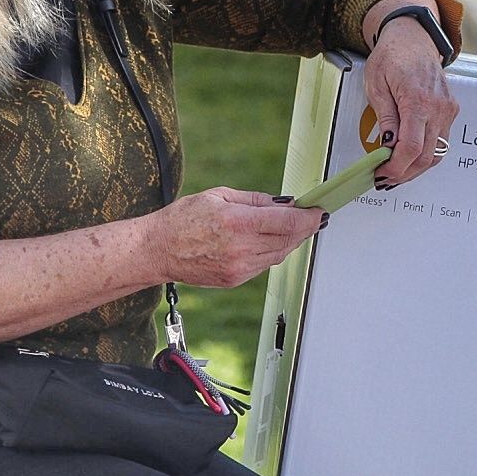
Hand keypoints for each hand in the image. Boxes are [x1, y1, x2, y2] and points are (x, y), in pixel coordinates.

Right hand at [140, 187, 322, 287]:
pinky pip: (264, 264)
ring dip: (291, 240)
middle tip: (313, 216)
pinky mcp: (235, 279)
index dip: (309, 217)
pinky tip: (271, 240)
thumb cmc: (183, 219)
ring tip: (295, 226)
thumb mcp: (220, 196)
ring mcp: (239, 267)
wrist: (158, 250)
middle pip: (289, 240)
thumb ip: (256, 200)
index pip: (288, 222)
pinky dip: (273, 251)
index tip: (319, 211)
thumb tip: (284, 203)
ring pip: (279, 254)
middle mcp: (241, 248)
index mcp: (238, 222)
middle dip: (304, 228)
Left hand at [364, 17, 459, 186]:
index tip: (383, 173)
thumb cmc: (392, 56)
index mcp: (418, 100)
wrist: (413, 38)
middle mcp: (438, 107)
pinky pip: (440, 142)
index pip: (411, 147)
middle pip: (425, 156)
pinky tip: (409, 157)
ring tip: (396, 171)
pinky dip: (424, 154)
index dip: (396, 167)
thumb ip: (385, 119)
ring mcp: (448, 110)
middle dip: (404, 173)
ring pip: (436, 153)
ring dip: (415, 168)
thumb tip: (386, 147)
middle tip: (385, 178)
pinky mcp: (450, 111)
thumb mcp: (376, 86)